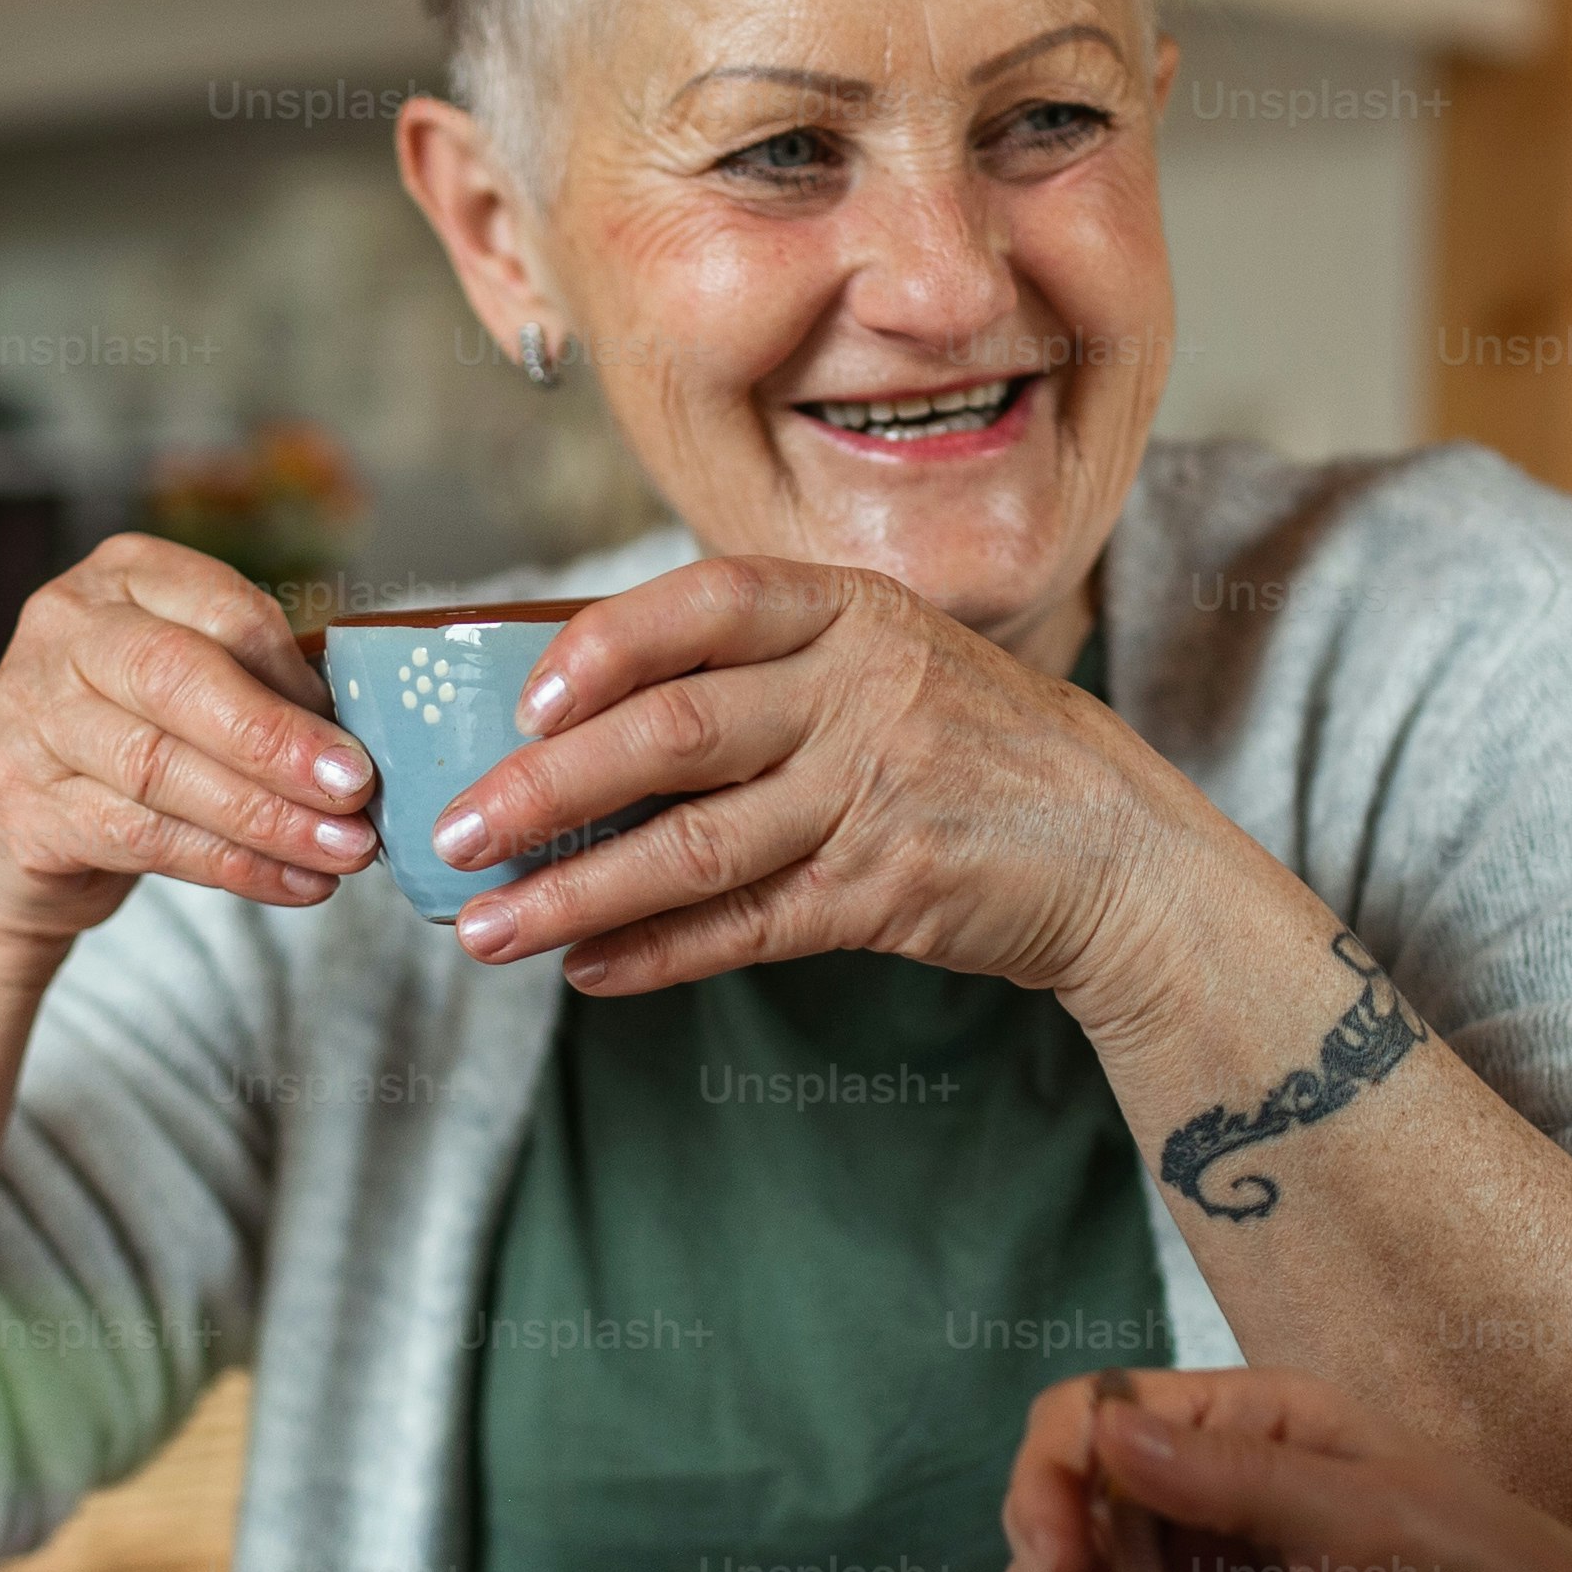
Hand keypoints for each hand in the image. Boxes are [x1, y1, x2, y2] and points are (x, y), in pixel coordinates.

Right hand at [0, 536, 375, 948]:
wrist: (18, 840)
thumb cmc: (131, 742)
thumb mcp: (188, 688)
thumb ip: (259, 688)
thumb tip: (361, 740)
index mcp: (120, 577)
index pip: (221, 607)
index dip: (294, 673)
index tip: (358, 733)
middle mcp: (61, 631)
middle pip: (177, 678)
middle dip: (278, 740)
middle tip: (356, 788)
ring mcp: (27, 716)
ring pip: (160, 766)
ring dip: (266, 816)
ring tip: (342, 850)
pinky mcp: (21, 805)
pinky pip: (141, 836)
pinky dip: (231, 865)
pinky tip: (294, 882)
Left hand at [428, 556, 1241, 1004]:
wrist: (1119, 851)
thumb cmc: (975, 747)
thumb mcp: (892, 658)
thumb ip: (769, 666)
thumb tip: (583, 706)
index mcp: (853, 612)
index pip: (707, 602)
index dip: (603, 645)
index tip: (520, 697)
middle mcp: (863, 691)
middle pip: (674, 731)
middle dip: (546, 786)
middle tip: (452, 831)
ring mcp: (875, 794)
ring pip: (693, 846)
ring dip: (575, 891)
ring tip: (487, 927)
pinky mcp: (884, 893)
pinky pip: (744, 926)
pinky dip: (657, 952)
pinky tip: (588, 969)